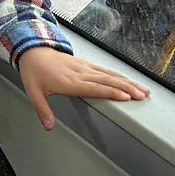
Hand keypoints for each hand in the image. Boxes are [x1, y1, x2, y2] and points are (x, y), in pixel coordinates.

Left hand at [18, 47, 148, 129]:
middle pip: (107, 81)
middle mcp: (79, 73)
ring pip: (109, 74)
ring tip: (142, 89)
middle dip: (126, 88)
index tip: (126, 96)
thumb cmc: (34, 71)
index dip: (111, 92)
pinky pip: (104, 70)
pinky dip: (118, 75)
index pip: (94, 88)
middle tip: (142, 95)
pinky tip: (128, 80)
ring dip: (127, 82)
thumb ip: (43, 110)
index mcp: (69, 82)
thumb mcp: (33, 92)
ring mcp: (83, 67)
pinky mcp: (84, 64)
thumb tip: (48, 126)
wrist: (32, 50)